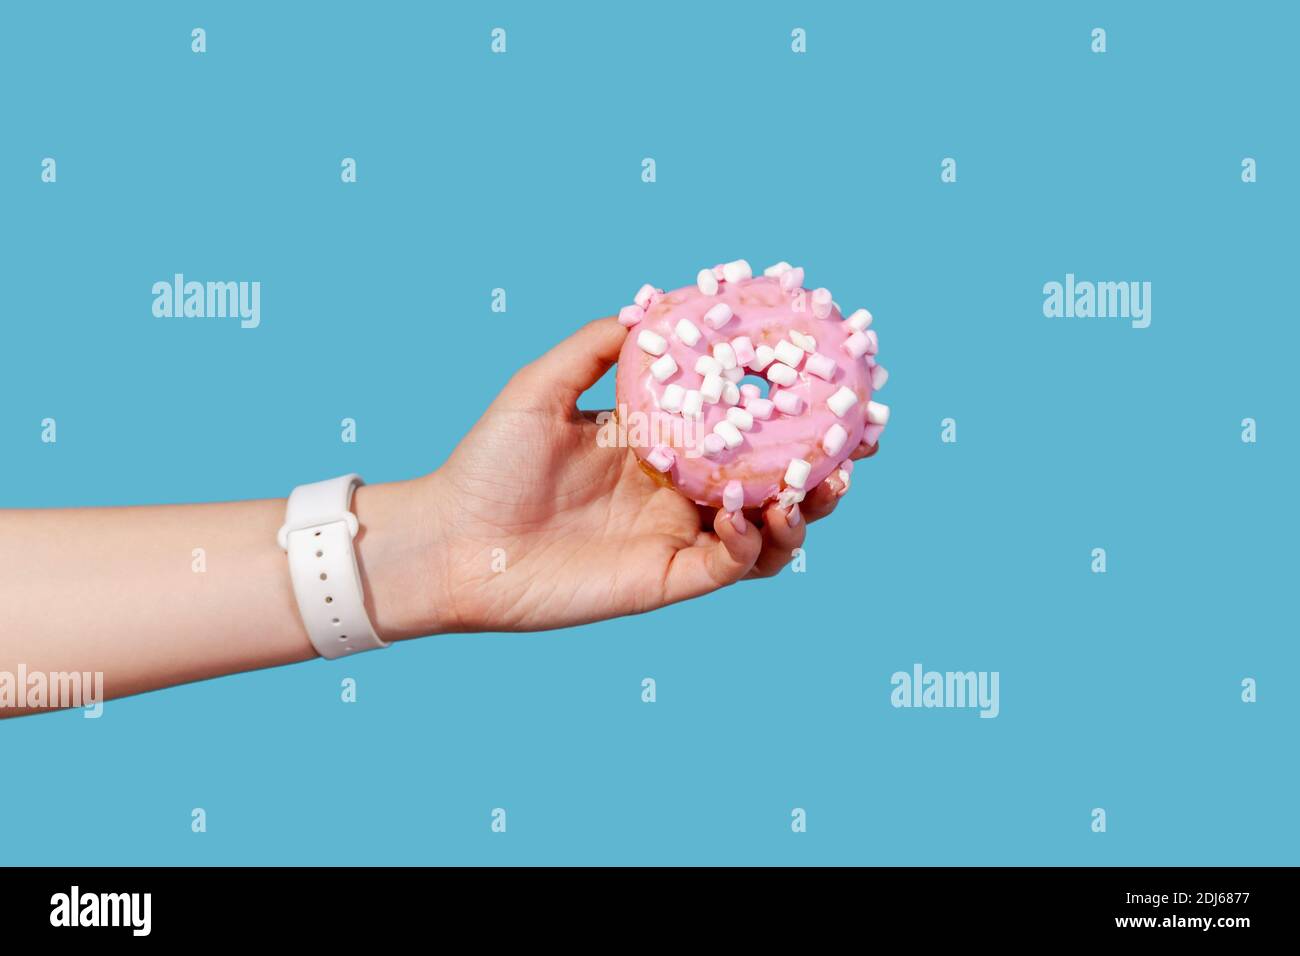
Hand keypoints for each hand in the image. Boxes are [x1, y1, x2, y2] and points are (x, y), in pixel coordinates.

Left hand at [406, 318, 876, 633]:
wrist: (452, 541)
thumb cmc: (488, 462)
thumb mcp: (540, 387)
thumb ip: (597, 347)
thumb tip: (651, 307)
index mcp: (660, 445)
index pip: (739, 429)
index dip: (786, 414)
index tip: (829, 386)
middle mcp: (677, 492)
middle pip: (769, 483)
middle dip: (818, 468)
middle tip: (852, 447)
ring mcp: (676, 538)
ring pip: (765, 533)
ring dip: (800, 512)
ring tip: (816, 486)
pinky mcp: (666, 581)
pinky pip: (730, 567)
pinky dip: (751, 543)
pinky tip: (747, 515)